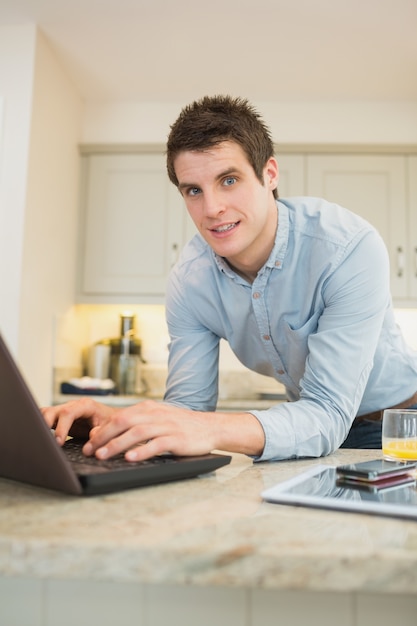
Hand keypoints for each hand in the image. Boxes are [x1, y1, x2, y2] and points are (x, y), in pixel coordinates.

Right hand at [41, 398, 115, 445]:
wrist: (113, 420)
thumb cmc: (112, 422)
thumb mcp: (109, 428)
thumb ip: (100, 432)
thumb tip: (92, 438)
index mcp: (85, 406)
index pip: (68, 413)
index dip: (61, 427)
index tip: (59, 441)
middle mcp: (73, 406)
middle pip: (53, 411)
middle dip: (46, 425)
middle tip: (47, 441)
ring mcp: (65, 411)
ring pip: (46, 413)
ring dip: (41, 424)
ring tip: (41, 438)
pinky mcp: (60, 418)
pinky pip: (45, 418)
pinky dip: (41, 425)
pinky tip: (41, 436)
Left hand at [80, 400, 217, 460]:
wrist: (210, 427)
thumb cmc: (180, 426)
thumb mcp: (155, 420)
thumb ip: (132, 424)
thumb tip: (103, 432)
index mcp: (147, 408)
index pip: (118, 416)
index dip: (101, 430)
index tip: (88, 444)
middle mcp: (155, 414)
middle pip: (123, 421)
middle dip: (104, 436)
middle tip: (90, 451)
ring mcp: (166, 426)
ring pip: (137, 432)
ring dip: (117, 444)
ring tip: (103, 455)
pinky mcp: (177, 439)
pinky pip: (157, 444)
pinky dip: (142, 451)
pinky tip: (131, 458)